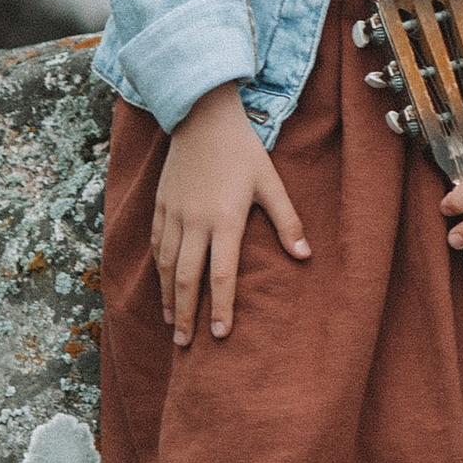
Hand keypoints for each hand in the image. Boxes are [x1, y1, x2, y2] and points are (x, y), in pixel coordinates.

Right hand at [153, 83, 308, 345]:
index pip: (220, 276)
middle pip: (186, 279)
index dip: (219, 308)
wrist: (202, 116)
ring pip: (166, 266)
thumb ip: (288, 221)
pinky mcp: (160, 205)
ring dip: (168, 298)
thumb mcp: (271, 182)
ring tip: (172, 324)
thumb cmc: (243, 150)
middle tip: (184, 345)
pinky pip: (156, 245)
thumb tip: (306, 256)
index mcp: (225, 219)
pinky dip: (157, 270)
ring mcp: (173, 214)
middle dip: (186, 315)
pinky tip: (162, 286)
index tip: (220, 335)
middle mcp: (194, 222)